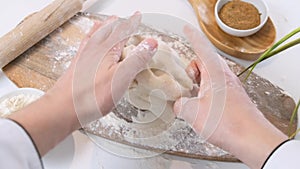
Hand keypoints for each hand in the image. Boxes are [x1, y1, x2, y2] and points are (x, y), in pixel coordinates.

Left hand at [49, 13, 157, 125]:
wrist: (63, 108)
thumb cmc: (91, 95)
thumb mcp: (121, 77)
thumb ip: (137, 59)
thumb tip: (151, 43)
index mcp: (107, 50)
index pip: (123, 32)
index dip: (132, 23)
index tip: (137, 16)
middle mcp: (94, 50)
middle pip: (107, 31)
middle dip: (116, 24)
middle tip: (121, 18)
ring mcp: (83, 57)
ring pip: (94, 37)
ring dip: (101, 28)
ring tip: (104, 23)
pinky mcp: (76, 67)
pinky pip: (84, 46)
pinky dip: (88, 40)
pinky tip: (86, 44)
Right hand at [173, 26, 286, 168]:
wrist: (251, 138)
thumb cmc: (228, 123)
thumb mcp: (192, 113)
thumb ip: (180, 104)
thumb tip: (179, 104)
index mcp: (214, 72)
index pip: (201, 47)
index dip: (192, 36)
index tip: (186, 29)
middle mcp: (224, 76)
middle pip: (204, 62)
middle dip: (192, 70)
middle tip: (185, 83)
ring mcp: (230, 86)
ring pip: (210, 76)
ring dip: (199, 83)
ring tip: (193, 98)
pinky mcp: (233, 97)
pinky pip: (216, 88)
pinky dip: (207, 92)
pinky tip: (203, 107)